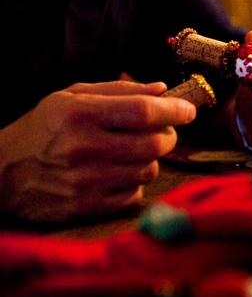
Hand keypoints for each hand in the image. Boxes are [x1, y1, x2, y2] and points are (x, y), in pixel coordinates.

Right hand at [0, 81, 195, 223]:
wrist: (2, 173)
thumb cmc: (42, 128)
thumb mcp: (71, 97)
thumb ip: (118, 90)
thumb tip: (162, 89)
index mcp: (81, 114)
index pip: (143, 111)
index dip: (174, 109)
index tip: (188, 109)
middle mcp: (85, 148)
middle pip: (153, 143)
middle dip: (167, 135)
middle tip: (160, 131)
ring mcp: (86, 181)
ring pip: (149, 170)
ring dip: (152, 159)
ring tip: (136, 151)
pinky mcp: (86, 207)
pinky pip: (134, 195)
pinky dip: (135, 182)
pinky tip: (120, 173)